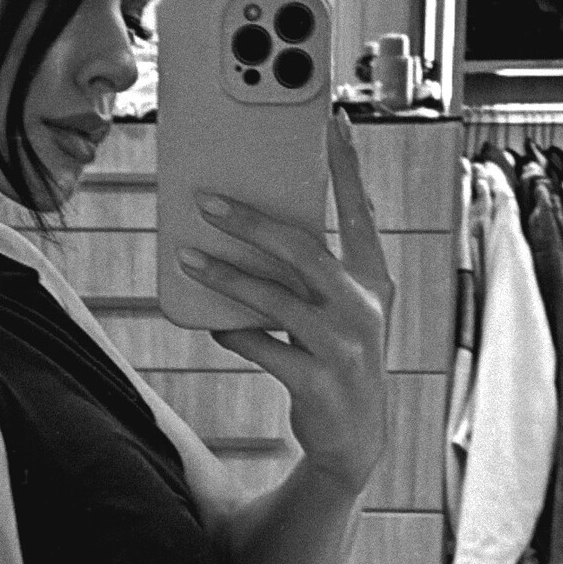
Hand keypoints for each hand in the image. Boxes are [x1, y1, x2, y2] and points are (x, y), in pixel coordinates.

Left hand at [178, 108, 394, 495]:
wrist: (353, 441)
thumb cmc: (338, 362)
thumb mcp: (342, 313)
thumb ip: (315, 276)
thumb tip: (259, 232)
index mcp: (374, 281)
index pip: (360, 213)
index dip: (348, 168)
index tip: (335, 122)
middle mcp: (365, 308)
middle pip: (304, 251)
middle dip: (251, 222)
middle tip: (207, 201)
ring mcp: (345, 346)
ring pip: (276, 299)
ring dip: (227, 276)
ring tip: (188, 258)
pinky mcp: (319, 382)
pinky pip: (264, 348)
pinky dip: (234, 332)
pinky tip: (212, 322)